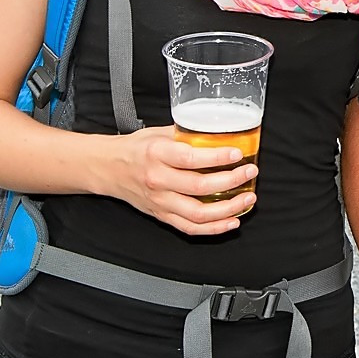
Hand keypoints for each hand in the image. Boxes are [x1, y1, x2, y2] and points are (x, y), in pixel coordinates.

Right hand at [100, 124, 257, 235]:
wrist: (108, 168)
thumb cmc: (136, 148)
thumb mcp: (160, 132)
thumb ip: (189, 133)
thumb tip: (222, 130)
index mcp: (157, 154)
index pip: (191, 158)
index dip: (218, 158)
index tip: (238, 154)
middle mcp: (158, 180)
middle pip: (199, 187)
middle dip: (231, 181)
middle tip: (250, 172)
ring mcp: (160, 201)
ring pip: (198, 213)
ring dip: (228, 208)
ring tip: (248, 198)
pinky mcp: (161, 215)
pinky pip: (190, 227)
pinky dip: (214, 228)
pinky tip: (232, 221)